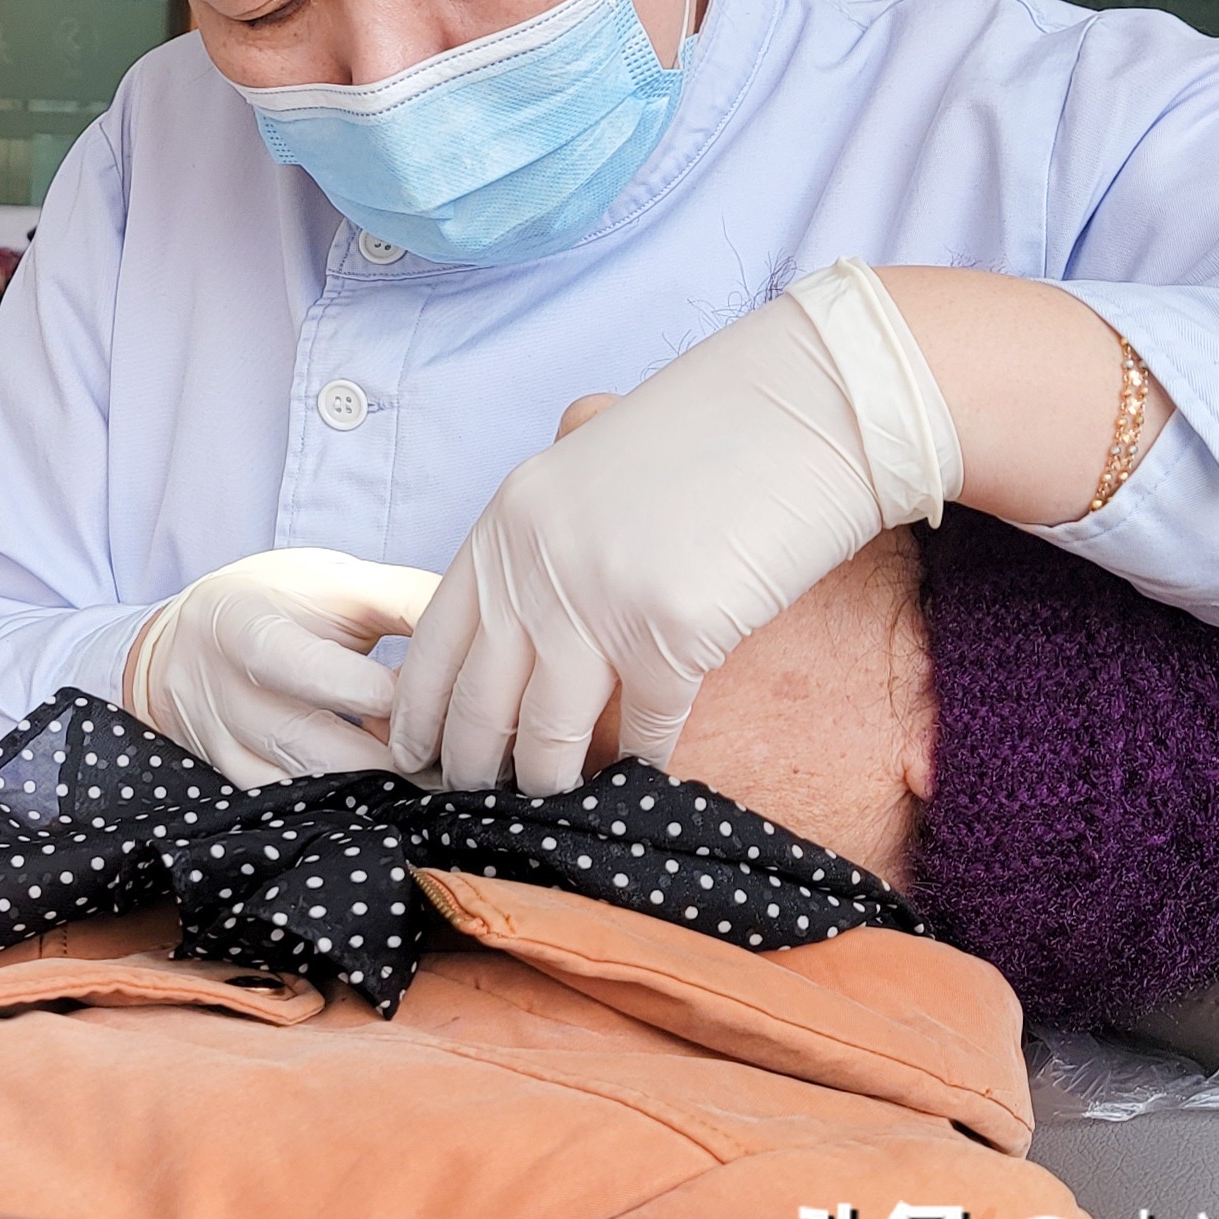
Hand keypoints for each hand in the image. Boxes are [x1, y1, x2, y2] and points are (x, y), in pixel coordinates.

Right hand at [120, 548, 441, 786]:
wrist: (182, 644)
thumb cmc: (272, 601)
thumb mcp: (331, 580)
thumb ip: (403, 600)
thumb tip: (477, 633)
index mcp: (244, 626)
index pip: (312, 671)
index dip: (385, 693)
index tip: (442, 697)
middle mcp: (224, 693)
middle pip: (315, 746)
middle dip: (394, 755)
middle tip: (455, 755)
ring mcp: (223, 746)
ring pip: (308, 786)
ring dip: (377, 785)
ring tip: (432, 774)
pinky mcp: (232, 781)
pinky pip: (294, 807)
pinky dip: (345, 802)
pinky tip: (385, 789)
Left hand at [395, 260, 960, 794]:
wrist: (811, 406)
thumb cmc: (714, 434)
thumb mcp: (592, 465)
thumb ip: (546, 534)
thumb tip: (520, 621)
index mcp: (506, 523)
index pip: (433, 642)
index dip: (418, 712)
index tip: (408, 757)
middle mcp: (534, 566)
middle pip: (480, 703)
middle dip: (472, 768)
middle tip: (471, 809)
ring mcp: (597, 604)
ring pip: (549, 738)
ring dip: (547, 785)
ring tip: (547, 812)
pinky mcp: (670, 637)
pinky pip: (642, 733)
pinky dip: (638, 766)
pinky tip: (637, 783)